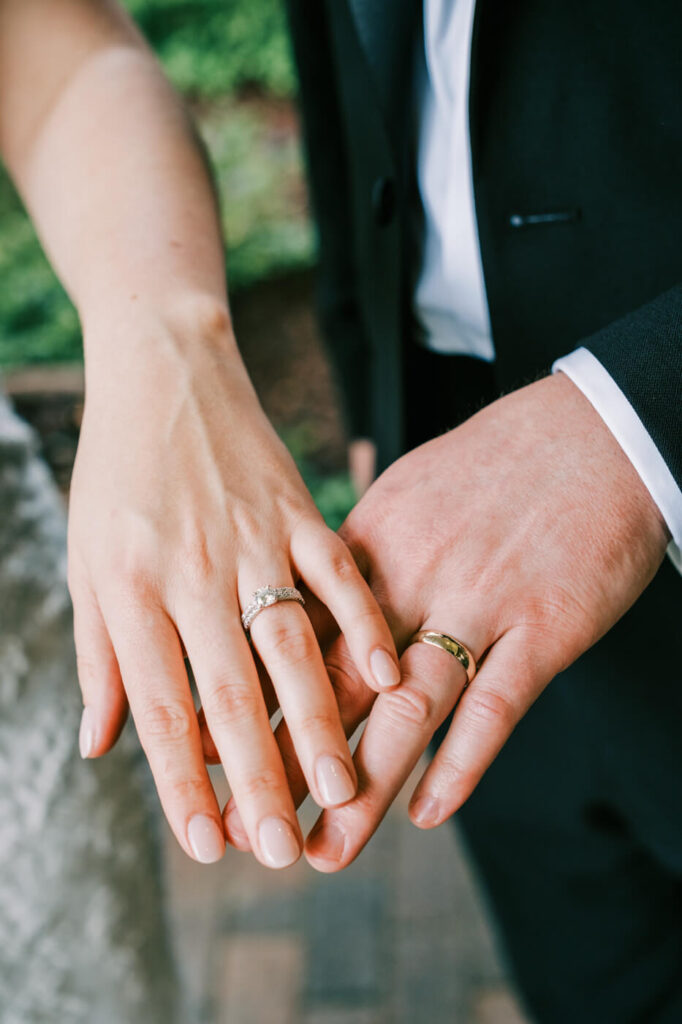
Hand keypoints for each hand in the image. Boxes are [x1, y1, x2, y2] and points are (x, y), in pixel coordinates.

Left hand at [68, 300, 399, 867]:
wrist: (163, 371)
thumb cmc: (116, 471)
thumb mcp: (86, 560)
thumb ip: (98, 654)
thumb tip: (100, 743)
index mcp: (133, 590)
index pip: (161, 706)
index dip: (183, 783)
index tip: (208, 845)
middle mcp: (193, 572)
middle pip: (229, 690)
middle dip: (256, 777)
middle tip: (281, 848)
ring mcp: (254, 539)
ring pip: (290, 644)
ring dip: (316, 720)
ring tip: (339, 789)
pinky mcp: (300, 510)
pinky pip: (339, 574)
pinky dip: (365, 627)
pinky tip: (392, 679)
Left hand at [225, 373, 669, 867]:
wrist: (592, 432)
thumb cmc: (496, 464)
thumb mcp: (406, 494)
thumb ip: (356, 557)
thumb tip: (307, 603)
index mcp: (370, 546)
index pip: (295, 635)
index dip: (250, 695)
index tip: (210, 748)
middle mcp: (413, 579)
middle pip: (338, 681)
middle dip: (286, 759)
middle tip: (242, 823)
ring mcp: (478, 605)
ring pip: (407, 707)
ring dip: (363, 783)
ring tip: (322, 847)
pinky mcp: (543, 627)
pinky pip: (497, 705)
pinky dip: (461, 762)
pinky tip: (428, 812)